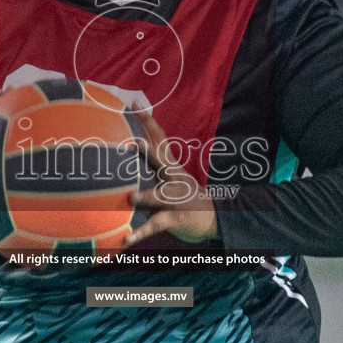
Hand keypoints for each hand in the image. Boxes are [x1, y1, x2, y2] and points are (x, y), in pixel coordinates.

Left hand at [123, 107, 217, 245]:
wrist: (215, 218)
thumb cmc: (187, 197)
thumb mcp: (172, 178)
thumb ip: (153, 166)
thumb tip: (132, 149)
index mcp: (171, 167)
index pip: (159, 139)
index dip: (147, 121)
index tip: (134, 103)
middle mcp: (174, 179)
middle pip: (161, 161)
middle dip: (148, 151)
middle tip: (132, 142)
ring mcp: (176, 198)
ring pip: (160, 196)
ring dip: (147, 196)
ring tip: (132, 198)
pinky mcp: (175, 217)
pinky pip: (156, 225)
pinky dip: (141, 233)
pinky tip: (127, 239)